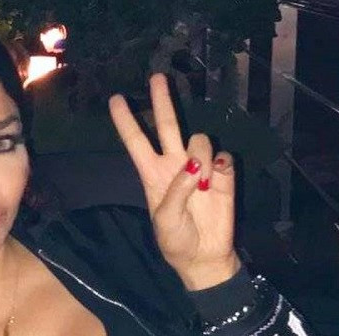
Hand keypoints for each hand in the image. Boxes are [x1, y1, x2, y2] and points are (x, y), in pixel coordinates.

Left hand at [108, 73, 241, 289]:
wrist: (205, 256)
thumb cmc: (177, 241)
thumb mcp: (166, 220)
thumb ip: (177, 191)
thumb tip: (195, 165)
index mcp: (152, 175)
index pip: (136, 142)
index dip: (126, 121)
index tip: (116, 99)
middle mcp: (174, 165)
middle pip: (166, 125)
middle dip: (162, 101)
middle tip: (157, 77)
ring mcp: (199, 167)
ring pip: (198, 139)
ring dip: (200, 159)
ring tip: (203, 189)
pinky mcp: (222, 174)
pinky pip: (222, 155)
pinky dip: (219, 166)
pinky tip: (217, 183)